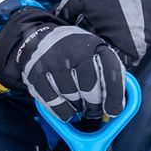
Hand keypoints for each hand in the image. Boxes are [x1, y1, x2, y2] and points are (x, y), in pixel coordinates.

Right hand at [0, 14, 131, 130]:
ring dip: (76, 107)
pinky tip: (65, 109)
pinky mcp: (35, 73)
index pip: (111, 74)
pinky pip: (53, 103)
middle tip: (92, 109)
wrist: (37, 38)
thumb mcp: (94, 54)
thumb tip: (115, 108)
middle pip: (90, 91)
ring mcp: (53, 62)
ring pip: (72, 98)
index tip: (112, 112)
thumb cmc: (74, 54)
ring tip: (76, 102)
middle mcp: (74, 52)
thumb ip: (107, 75)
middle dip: (93, 105)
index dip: (114, 97)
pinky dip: (61, 111)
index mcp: (94, 46)